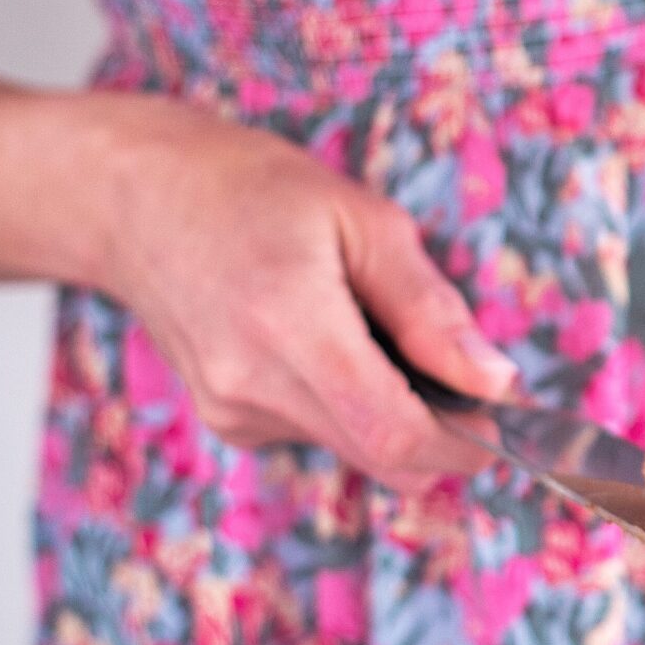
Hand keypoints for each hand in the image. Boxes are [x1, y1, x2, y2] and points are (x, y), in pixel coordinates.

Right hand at [86, 96, 512, 485]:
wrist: (140, 201)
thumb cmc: (255, 190)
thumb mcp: (364, 221)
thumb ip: (431, 310)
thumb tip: (496, 381)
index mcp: (289, 324)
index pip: (393, 432)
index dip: (463, 443)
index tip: (504, 421)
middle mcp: (252, 383)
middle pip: (379, 454)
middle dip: (440, 432)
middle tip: (465, 376)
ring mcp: (231, 410)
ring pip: (352, 446)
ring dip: (392, 412)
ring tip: (376, 331)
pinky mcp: (227, 420)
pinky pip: (317, 432)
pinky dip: (349, 404)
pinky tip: (329, 342)